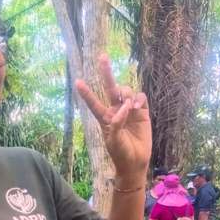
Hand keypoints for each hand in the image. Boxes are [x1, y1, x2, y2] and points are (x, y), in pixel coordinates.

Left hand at [75, 53, 151, 179]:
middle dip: (106, 72)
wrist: (136, 162)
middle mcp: (116, 111)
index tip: (77, 82)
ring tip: (130, 107)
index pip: (94, 103)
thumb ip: (116, 124)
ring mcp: (130, 110)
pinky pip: (140, 98)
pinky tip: (137, 107)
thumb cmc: (121, 154)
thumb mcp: (113, 141)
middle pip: (110, 88)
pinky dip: (138, 99)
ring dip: (127, 94)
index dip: (86, 93)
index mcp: (105, 118)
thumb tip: (124, 107)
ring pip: (126, 91)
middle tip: (102, 57)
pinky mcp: (142, 112)